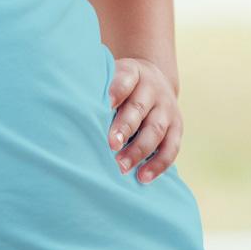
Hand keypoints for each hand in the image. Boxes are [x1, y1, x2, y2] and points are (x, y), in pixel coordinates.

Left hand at [107, 57, 181, 183]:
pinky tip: (143, 177)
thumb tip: (73, 108)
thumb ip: (97, 88)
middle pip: (139, 108)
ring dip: (138, 150)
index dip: (116, 91)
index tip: (105, 105)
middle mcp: (153, 89)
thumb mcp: (110, 75)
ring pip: (155, 130)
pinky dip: (158, 164)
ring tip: (122, 166)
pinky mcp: (177, 128)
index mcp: (133, 72)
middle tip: (110, 145)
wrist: (154, 81)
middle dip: (124, 127)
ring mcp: (167, 109)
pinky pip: (171, 148)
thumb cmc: (120, 84)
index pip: (125, 79)